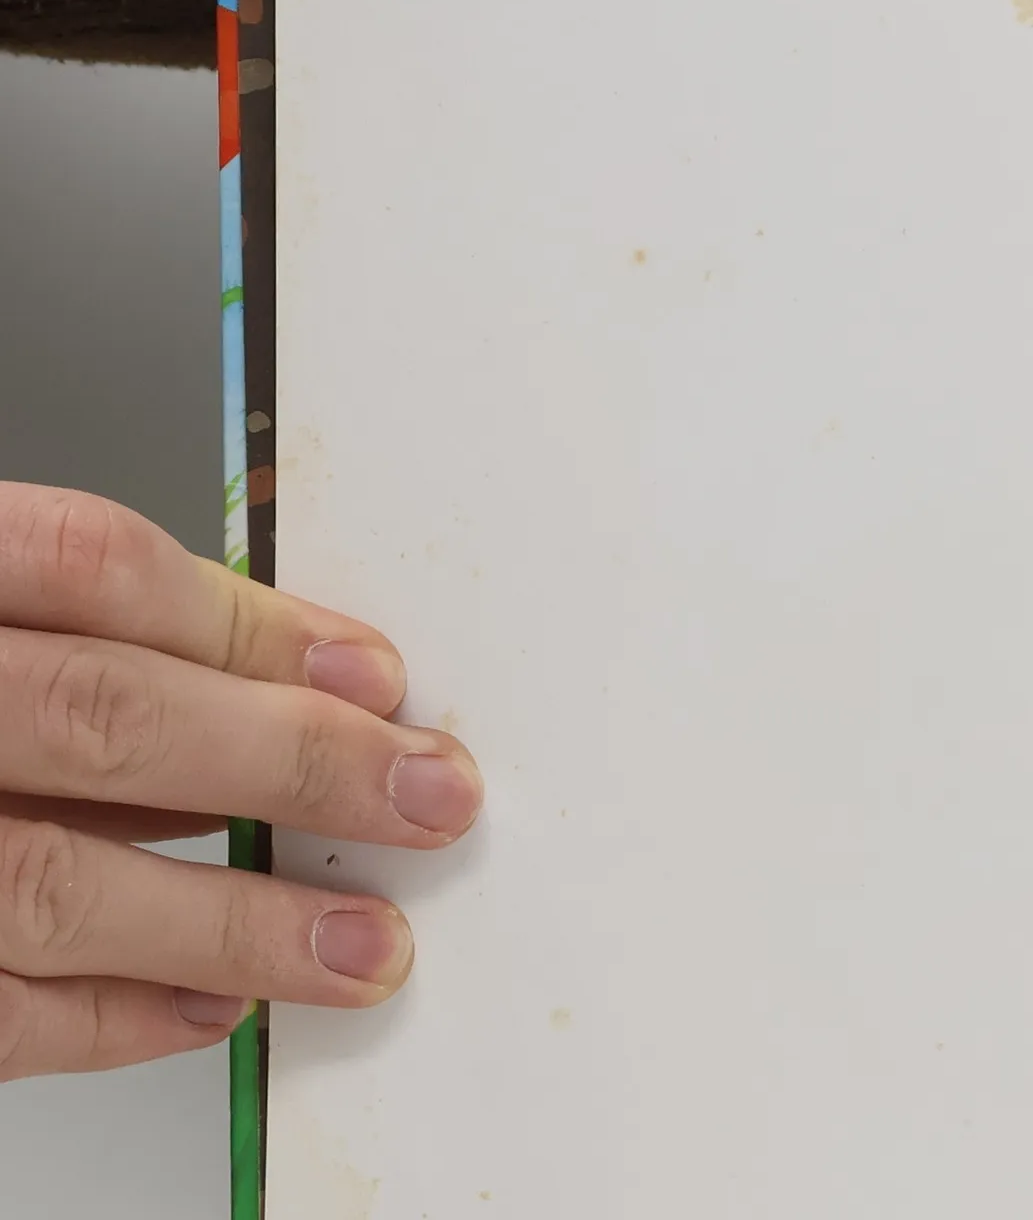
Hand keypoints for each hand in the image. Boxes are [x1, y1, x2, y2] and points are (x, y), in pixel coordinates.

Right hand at [0, 483, 482, 1079]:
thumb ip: (65, 624)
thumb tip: (272, 670)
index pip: (95, 571)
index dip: (254, 623)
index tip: (375, 674)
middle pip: (104, 716)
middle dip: (290, 763)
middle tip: (427, 796)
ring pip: (50, 881)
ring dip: (229, 921)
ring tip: (362, 944)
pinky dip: (102, 1016)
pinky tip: (207, 1007)